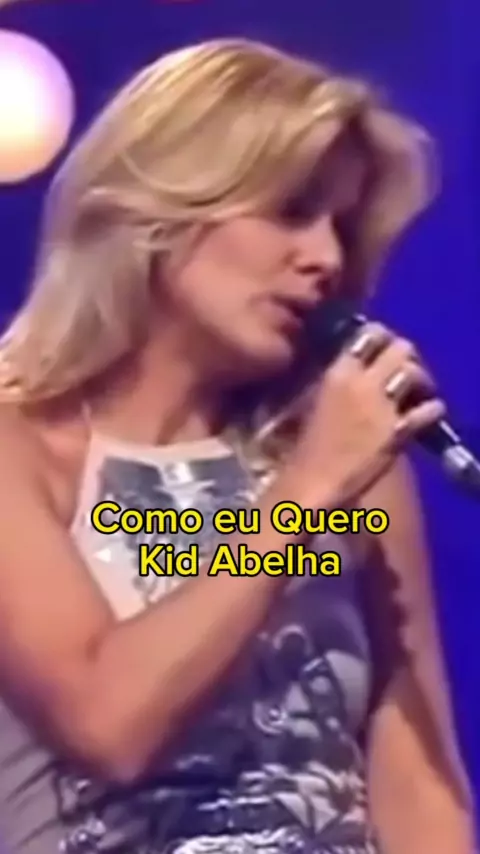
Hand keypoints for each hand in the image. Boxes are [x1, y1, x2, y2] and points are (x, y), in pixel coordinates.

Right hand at [280, 323, 444, 506]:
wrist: (311, 485)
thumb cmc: (298, 448)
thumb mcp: (303, 403)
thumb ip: (324, 380)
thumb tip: (335, 368)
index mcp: (337, 373)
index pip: (369, 334)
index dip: (380, 337)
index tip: (380, 347)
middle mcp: (363, 383)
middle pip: (400, 347)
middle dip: (404, 355)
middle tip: (400, 368)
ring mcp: (383, 408)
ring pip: (415, 372)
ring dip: (420, 378)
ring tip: (416, 390)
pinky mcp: (399, 433)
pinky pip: (428, 410)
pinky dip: (432, 408)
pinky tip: (427, 413)